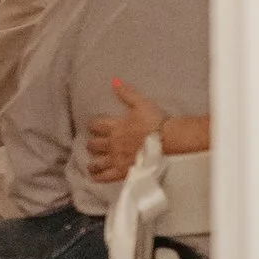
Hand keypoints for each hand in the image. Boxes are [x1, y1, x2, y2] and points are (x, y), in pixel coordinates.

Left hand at [86, 80, 211, 178]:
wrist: (168, 141)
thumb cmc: (156, 122)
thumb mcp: (141, 103)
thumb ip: (127, 93)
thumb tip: (114, 80)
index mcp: (116, 126)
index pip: (97, 125)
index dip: (93, 125)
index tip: (92, 126)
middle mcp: (113, 143)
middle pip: (95, 144)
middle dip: (92, 144)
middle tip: (92, 145)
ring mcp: (117, 159)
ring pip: (98, 162)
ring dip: (93, 162)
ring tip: (91, 164)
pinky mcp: (124, 171)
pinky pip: (107, 176)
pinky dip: (98, 177)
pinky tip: (94, 178)